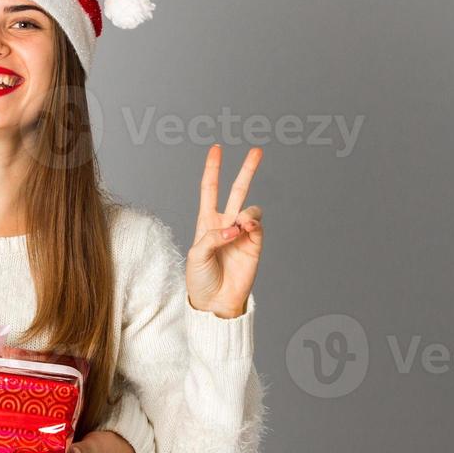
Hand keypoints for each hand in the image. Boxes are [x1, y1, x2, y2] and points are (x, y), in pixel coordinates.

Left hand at [187, 144, 264, 318]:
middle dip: (247, 170)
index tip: (217, 149)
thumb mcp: (196, 255)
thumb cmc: (200, 279)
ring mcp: (242, 234)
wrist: (215, 303)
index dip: (213, 169)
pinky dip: (251, 224)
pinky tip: (243, 232)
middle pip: (238, 190)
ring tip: (238, 228)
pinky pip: (257, 225)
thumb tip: (234, 227)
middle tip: (257, 150)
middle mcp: (226, 223)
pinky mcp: (255, 245)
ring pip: (251, 208)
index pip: (210, 189)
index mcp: (206, 222)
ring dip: (245, 213)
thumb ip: (213, 237)